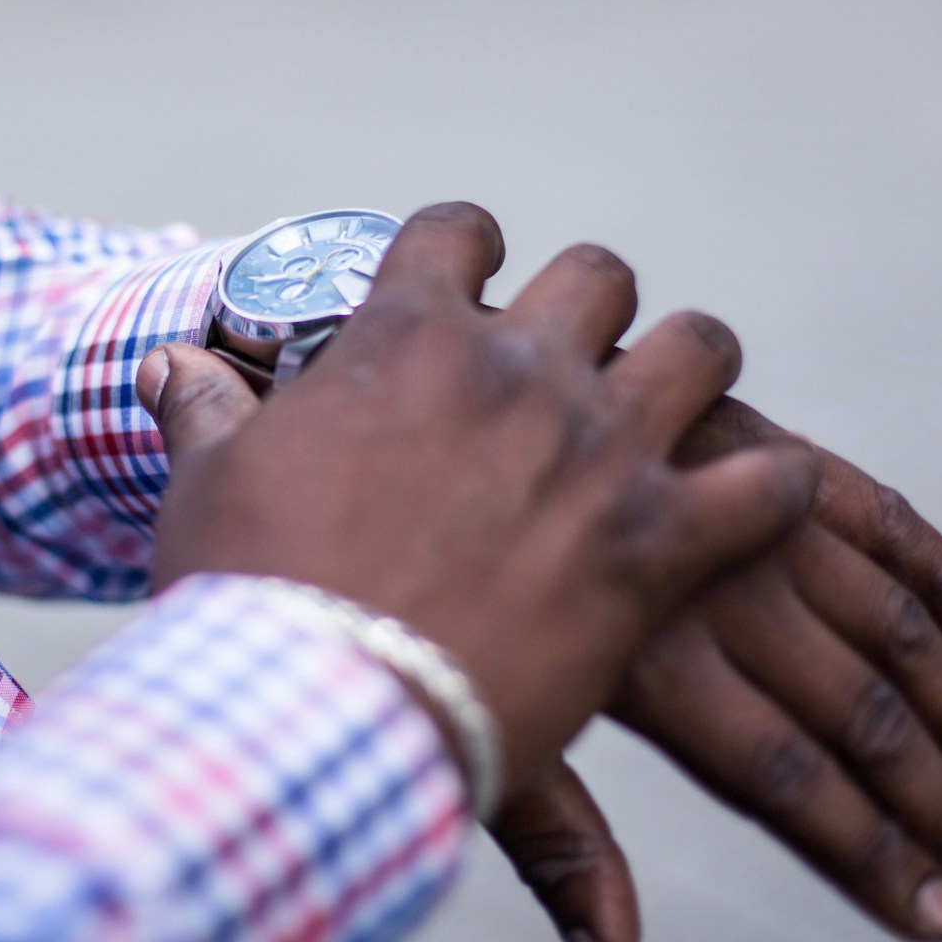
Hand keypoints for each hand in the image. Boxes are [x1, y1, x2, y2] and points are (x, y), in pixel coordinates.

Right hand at [142, 205, 819, 802]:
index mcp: (405, 340)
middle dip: (592, 305)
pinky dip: (773, 490)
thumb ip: (204, 409)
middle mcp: (514, 372)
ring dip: (690, 370)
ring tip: (673, 409)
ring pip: (701, 349)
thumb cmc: (251, 595)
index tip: (471, 277)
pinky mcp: (654, 544)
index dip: (468, 247)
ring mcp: (594, 451)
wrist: (314, 710)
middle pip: (600, 274)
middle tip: (574, 360)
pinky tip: (757, 503)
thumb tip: (167, 362)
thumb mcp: (210, 485)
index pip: (457, 231)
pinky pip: (769, 483)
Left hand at [488, 397, 941, 941]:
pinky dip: (938, 569)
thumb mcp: (485, 718)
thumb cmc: (436, 595)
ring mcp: (738, 503)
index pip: (786, 779)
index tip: (939, 915)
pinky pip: (872, 504)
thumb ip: (562, 847)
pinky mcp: (749, 431)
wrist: (400, 406)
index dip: (871, 855)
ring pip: (887, 616)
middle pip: (857, 711)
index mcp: (640, 659)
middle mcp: (705, 582)